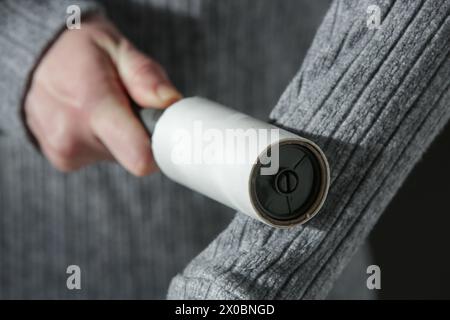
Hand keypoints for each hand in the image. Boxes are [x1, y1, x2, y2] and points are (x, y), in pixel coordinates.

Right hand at [24, 15, 181, 175]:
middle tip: (128, 106)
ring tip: (105, 107)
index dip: (162, 149)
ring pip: (119, 156)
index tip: (168, 134)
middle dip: (140, 133)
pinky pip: (100, 156)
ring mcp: (64, 152)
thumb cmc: (79, 52)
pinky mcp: (62, 160)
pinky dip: (103, 139)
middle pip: (134, 155)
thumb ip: (145, 76)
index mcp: (92, 107)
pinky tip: (90, 118)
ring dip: (121, 135)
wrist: (33, 61)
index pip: (140, 157)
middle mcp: (73, 137)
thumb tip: (170, 102)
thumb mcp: (116, 48)